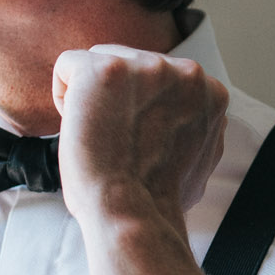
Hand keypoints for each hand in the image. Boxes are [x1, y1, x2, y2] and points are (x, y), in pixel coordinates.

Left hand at [51, 45, 227, 274]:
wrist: (132, 214)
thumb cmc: (156, 199)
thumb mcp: (197, 157)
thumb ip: (191, 127)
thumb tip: (177, 124)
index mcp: (210, 92)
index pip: (162, 78)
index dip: (142, 108)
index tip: (137, 140)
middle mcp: (186, 72)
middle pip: (132, 62)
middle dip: (117, 97)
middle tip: (116, 140)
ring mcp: (147, 67)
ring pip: (100, 60)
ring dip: (92, 96)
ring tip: (99, 133)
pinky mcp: (106, 70)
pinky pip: (68, 65)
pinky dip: (64, 96)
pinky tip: (78, 126)